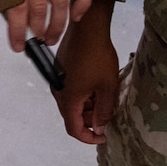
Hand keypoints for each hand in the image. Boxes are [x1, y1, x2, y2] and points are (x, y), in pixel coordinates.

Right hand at [52, 0, 120, 143]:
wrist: (88, 28)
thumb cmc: (98, 58)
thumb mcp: (107, 87)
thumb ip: (103, 111)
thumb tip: (99, 129)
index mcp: (67, 99)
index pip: (73, 128)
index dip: (88, 137)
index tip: (103, 136)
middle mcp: (58, 91)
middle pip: (71, 115)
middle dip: (90, 121)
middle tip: (108, 116)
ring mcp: (58, 79)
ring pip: (71, 102)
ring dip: (87, 107)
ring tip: (105, 100)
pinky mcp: (60, 69)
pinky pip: (70, 90)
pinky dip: (83, 95)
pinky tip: (97, 87)